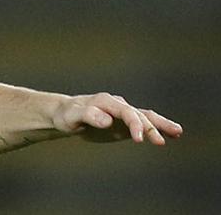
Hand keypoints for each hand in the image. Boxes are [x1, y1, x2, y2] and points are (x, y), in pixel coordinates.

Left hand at [54, 92, 182, 144]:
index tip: (139, 140)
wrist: (65, 114)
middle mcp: (117, 104)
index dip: (134, 124)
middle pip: (138, 114)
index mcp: (105, 101)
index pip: (126, 112)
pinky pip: (143, 122)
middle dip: (150, 127)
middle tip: (159, 142)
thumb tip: (107, 120)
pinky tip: (172, 133)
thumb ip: (87, 116)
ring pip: (145, 116)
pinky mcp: (124, 122)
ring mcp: (122, 112)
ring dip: (160, 124)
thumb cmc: (67, 115)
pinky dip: (157, 126)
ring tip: (177, 132)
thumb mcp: (72, 116)